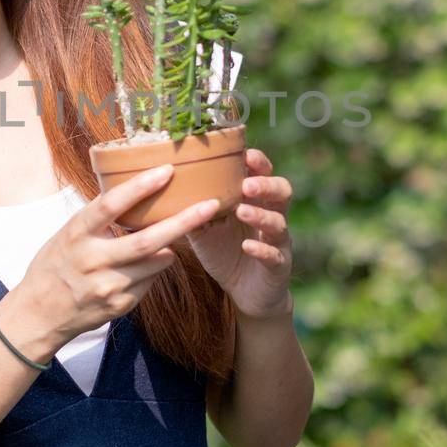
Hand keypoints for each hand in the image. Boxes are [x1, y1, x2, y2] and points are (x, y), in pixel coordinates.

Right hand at [1, 164, 221, 361]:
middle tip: (210, 205)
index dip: (141, 186)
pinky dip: (154, 268)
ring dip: (168, 246)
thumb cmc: (55, 264)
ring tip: (166, 238)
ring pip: (157, 261)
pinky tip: (142, 266)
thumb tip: (139, 195)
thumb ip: (100, 220)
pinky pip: (150, 281)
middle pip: (148, 240)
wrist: (39, 314)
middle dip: (184, 222)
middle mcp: (93, 261)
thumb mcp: (69, 234)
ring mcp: (109, 286)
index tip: (167, 170)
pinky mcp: (120, 306)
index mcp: (77, 234)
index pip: (111, 205)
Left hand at [186, 147, 294, 320]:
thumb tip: (164, 187)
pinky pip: (274, 255)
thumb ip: (192, 208)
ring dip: (261, 215)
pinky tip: (247, 247)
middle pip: (282, 191)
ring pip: (279, 222)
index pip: (263, 173)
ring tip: (241, 210)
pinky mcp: (278, 266)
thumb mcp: (205, 228)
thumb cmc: (225, 252)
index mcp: (255, 201)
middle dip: (266, 184)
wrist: (244, 292)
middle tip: (246, 184)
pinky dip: (261, 250)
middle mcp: (271, 216)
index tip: (246, 154)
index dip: (259, 162)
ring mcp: (277, 241)